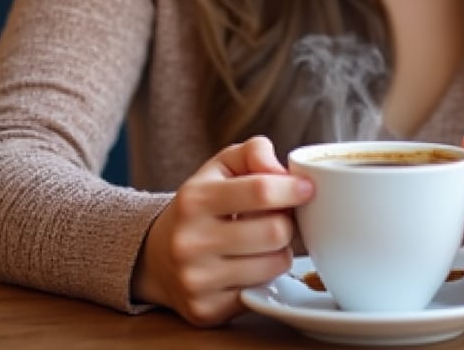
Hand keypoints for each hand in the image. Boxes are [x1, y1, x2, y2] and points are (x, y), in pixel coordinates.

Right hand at [131, 135, 313, 325]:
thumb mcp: (220, 166)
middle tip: (280, 217)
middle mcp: (190, 242)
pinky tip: (248, 264)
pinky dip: (264, 276)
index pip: (260, 191)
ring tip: (263, 240)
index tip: (307, 188)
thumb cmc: (200, 204)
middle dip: (287, 221)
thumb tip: (282, 171)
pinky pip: (261, 291)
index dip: (291, 189)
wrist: (156, 255)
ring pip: (274, 264)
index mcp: (194, 199)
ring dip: (280, 250)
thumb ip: (253, 153)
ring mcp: (196, 280)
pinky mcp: (205, 310)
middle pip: (274, 231)